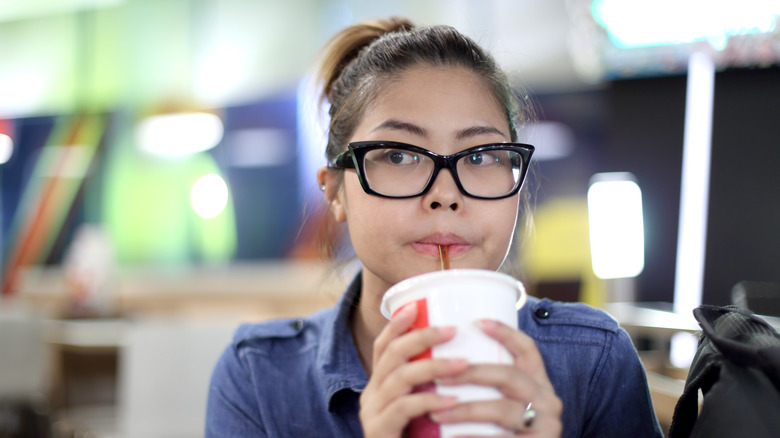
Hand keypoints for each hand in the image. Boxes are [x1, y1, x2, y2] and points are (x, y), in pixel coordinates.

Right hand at [359, 304, 469, 437]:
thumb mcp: (425, 409)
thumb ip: (434, 387)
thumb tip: (468, 358)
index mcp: (380, 385)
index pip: (384, 346)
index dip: (398, 325)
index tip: (417, 307)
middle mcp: (371, 395)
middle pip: (391, 354)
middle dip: (422, 337)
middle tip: (453, 330)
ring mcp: (373, 414)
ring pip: (398, 377)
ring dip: (433, 366)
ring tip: (463, 363)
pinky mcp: (380, 432)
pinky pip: (403, 409)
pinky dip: (428, 401)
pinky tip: (452, 401)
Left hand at [430, 319, 562, 436]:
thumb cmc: (506, 434)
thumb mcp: (506, 407)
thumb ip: (490, 388)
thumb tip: (446, 363)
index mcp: (540, 384)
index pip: (527, 350)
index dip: (505, 333)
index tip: (477, 322)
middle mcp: (548, 401)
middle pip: (509, 376)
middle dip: (472, 373)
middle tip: (440, 375)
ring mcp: (547, 426)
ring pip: (502, 410)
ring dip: (465, 409)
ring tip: (436, 412)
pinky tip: (452, 437)